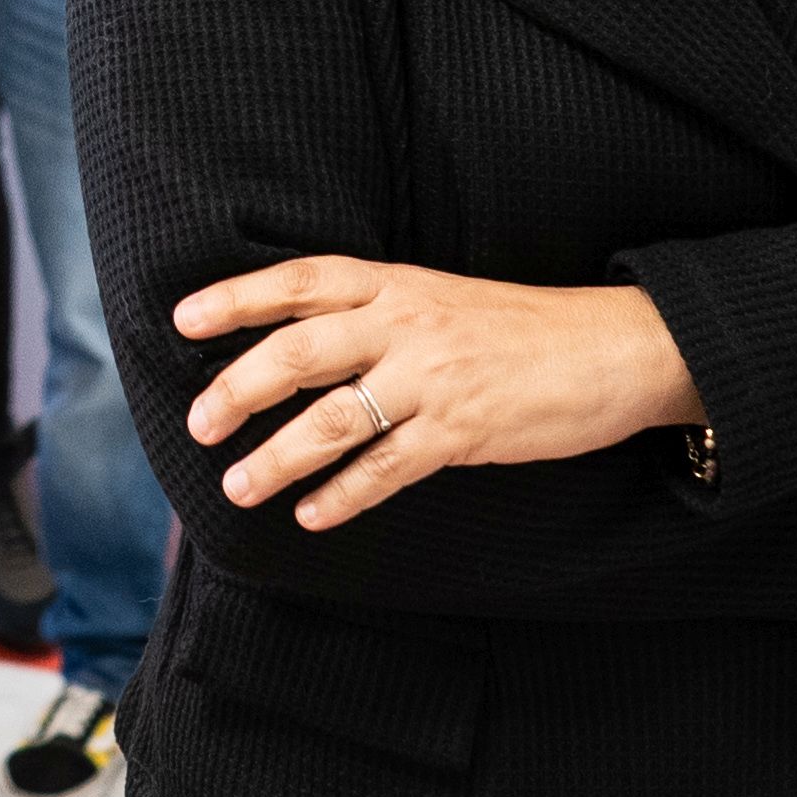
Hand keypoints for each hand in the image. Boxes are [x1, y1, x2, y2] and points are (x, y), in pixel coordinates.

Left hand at [172, 258, 703, 532]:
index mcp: (396, 283)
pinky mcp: (462, 432)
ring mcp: (434, 379)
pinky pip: (386, 469)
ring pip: (334, 419)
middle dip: (239, 388)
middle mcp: (407, 324)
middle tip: (198, 424)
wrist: (611, 348)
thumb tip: (294, 344)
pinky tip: (312, 515)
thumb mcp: (439, 298)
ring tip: (239, 486)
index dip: (239, 297)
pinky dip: (343, 495)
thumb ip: (374, 314)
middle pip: (301, 351)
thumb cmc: (518, 326)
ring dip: (278, 456)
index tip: (184, 320)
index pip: (301, 281)